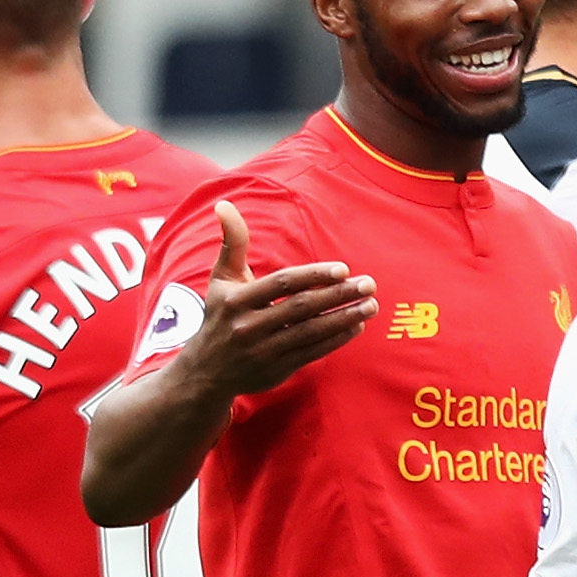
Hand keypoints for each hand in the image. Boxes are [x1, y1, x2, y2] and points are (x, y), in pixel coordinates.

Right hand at [188, 199, 379, 398]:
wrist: (206, 372)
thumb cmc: (220, 315)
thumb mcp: (221, 279)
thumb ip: (231, 243)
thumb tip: (224, 204)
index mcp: (237, 300)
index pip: (282, 284)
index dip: (313, 275)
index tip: (343, 269)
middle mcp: (249, 326)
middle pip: (302, 307)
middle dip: (338, 295)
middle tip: (369, 284)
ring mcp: (264, 350)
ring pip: (311, 331)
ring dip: (344, 318)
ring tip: (371, 305)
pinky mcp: (277, 370)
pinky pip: (312, 352)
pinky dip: (336, 339)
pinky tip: (356, 326)